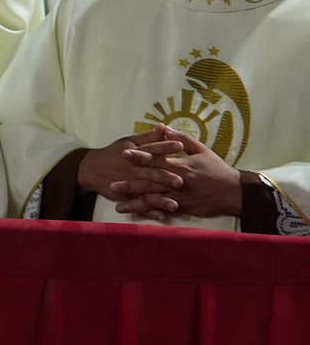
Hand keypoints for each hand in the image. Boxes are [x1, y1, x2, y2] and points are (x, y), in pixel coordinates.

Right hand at [76, 126, 191, 200]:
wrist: (90, 169)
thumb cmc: (113, 153)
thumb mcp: (128, 141)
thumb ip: (147, 136)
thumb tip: (164, 127)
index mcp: (135, 154)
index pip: (152, 149)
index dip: (165, 147)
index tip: (180, 146)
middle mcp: (133, 169)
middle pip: (151, 173)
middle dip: (165, 177)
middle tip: (181, 181)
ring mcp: (129, 184)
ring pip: (147, 192)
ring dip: (160, 200)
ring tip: (174, 205)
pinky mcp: (125, 196)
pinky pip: (139, 205)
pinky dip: (149, 211)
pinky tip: (161, 216)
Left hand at [104, 128, 247, 220]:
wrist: (234, 192)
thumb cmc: (217, 169)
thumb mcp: (202, 150)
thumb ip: (182, 139)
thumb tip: (165, 128)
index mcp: (181, 165)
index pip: (156, 160)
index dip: (139, 156)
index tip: (124, 153)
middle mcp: (177, 181)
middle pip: (150, 182)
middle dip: (130, 184)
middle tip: (110, 184)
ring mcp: (179, 196)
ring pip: (153, 200)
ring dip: (135, 203)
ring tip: (118, 206)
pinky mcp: (183, 208)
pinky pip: (163, 211)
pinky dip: (150, 213)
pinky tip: (137, 215)